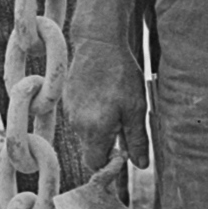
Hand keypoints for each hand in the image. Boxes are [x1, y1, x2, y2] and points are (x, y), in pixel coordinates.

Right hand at [52, 39, 147, 192]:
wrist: (98, 43)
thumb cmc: (121, 75)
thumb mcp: (136, 108)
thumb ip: (137, 140)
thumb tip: (140, 165)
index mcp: (94, 130)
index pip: (95, 164)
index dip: (110, 163)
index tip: (124, 150)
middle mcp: (77, 125)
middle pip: (90, 149)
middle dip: (107, 144)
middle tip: (124, 124)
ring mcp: (69, 112)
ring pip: (86, 133)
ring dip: (100, 128)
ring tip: (115, 103)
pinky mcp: (67, 100)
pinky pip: (79, 117)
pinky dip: (92, 114)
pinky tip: (104, 94)